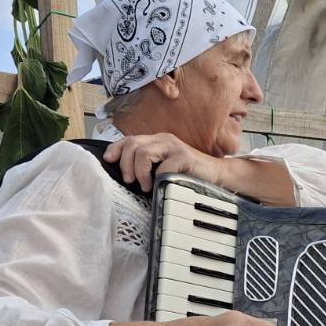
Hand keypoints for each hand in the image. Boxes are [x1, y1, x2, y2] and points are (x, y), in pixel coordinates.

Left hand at [104, 133, 225, 190]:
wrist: (217, 176)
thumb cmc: (189, 175)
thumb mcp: (164, 168)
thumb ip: (148, 166)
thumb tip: (126, 175)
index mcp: (157, 141)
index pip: (130, 139)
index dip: (115, 148)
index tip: (108, 160)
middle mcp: (164, 140)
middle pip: (133, 144)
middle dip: (125, 164)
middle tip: (129, 180)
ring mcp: (175, 147)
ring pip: (143, 153)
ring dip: (139, 172)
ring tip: (144, 185)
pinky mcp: (185, 157)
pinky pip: (163, 167)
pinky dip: (158, 178)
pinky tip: (160, 186)